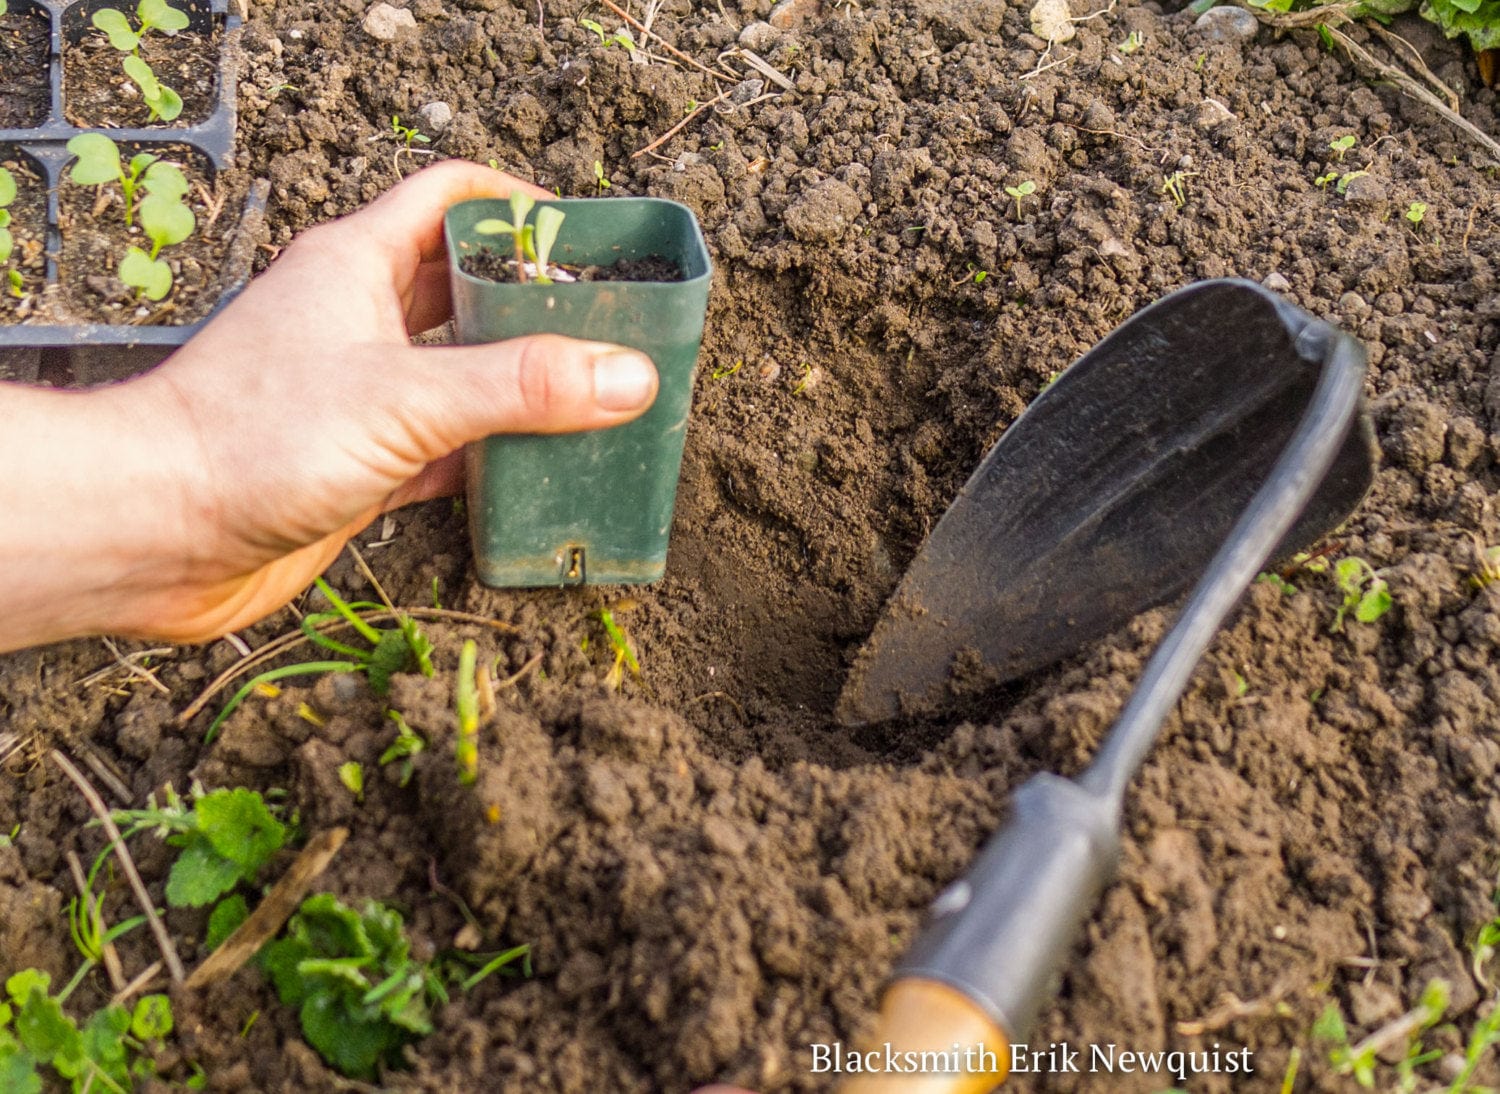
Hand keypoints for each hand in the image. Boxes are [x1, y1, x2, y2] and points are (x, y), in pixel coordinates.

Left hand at [0, 161, 658, 651]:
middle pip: (467, 290)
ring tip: (599, 401)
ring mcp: (360, 393)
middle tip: (612, 328)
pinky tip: (542, 475)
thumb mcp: (407, 397)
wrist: (158, 532)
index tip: (586, 237)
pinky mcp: (362, 463)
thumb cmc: (254, 436)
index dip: (517, 205)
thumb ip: (522, 385)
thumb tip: (629, 375)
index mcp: (358, 264)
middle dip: (538, 305)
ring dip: (522, 389)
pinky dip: (494, 461)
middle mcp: (360, 319)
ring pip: (462, 375)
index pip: (449, 199)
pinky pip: (449, 450)